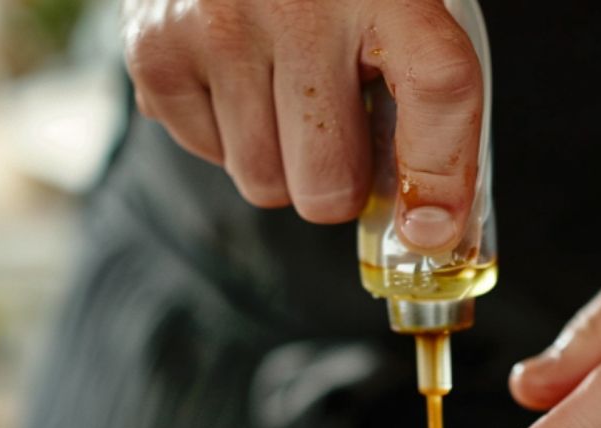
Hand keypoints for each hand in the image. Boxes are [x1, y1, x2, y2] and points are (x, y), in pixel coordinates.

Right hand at [120, 0, 482, 249]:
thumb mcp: (396, 15)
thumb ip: (427, 110)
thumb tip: (430, 232)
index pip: (436, 90)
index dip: (442, 175)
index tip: (430, 231)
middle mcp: (302, 2)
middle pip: (329, 186)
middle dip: (337, 180)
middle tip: (336, 124)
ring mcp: (221, 24)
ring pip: (264, 185)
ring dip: (278, 160)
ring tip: (280, 86)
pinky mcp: (158, 48)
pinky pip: (210, 157)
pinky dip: (226, 136)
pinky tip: (237, 74)